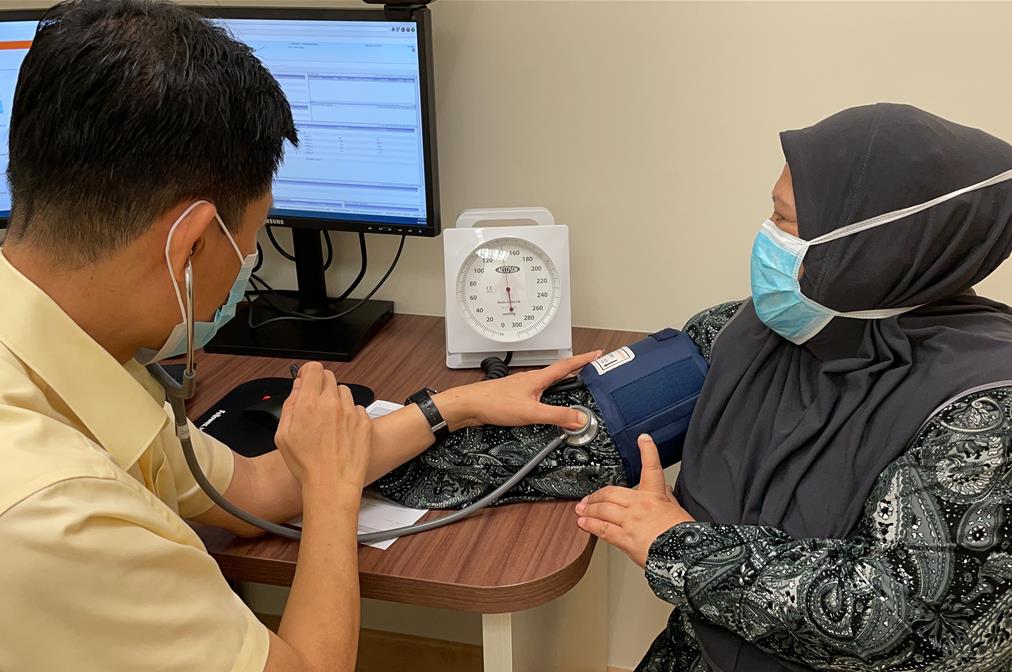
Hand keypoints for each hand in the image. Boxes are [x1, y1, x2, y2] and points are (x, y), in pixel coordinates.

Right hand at [275, 362, 371, 493]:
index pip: (313, 368)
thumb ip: (289, 406)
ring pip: (344, 392)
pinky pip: (357, 408)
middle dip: (321, 386)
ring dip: (336, 400)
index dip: (308, 372)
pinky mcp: (364, 422)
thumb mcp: (283, 436)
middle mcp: (331, 404)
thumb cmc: (307, 465)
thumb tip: (297, 389)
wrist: (331, 484)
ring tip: (330, 422)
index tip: (307, 378)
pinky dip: (350, 415)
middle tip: (316, 403)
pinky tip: (342, 431)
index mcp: (309, 404)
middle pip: (329, 377)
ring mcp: (350, 412)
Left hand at [434, 350, 603, 431]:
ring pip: (547, 382)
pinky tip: (545, 402)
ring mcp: (522, 386)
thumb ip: (556, 415)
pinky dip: (548, 394)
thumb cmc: (493, 403)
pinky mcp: (514, 396)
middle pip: (559, 372)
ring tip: (572, 383)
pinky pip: (537, 392)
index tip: (598, 354)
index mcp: (538, 378)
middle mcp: (531, 379)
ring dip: (561, 381)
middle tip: (589, 367)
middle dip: (576, 369)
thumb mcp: (531, 412)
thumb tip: (578, 418)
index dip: (584, 359)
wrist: (468, 405)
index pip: (567, 365)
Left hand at [575, 434, 693, 566]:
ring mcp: (630, 520)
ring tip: (581, 510)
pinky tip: (583, 523)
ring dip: (589, 509)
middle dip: (596, 496)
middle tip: (587, 499)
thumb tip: (666, 488)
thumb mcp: (678, 512)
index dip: (648, 450)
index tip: (643, 438)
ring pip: (602, 509)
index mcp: (656, 496)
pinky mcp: (624, 538)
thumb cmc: (684, 538)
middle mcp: (640, 504)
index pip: (652, 467)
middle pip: (611, 492)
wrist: (685, 557)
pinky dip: (590, 525)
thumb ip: (667, 498)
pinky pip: (602, 529)